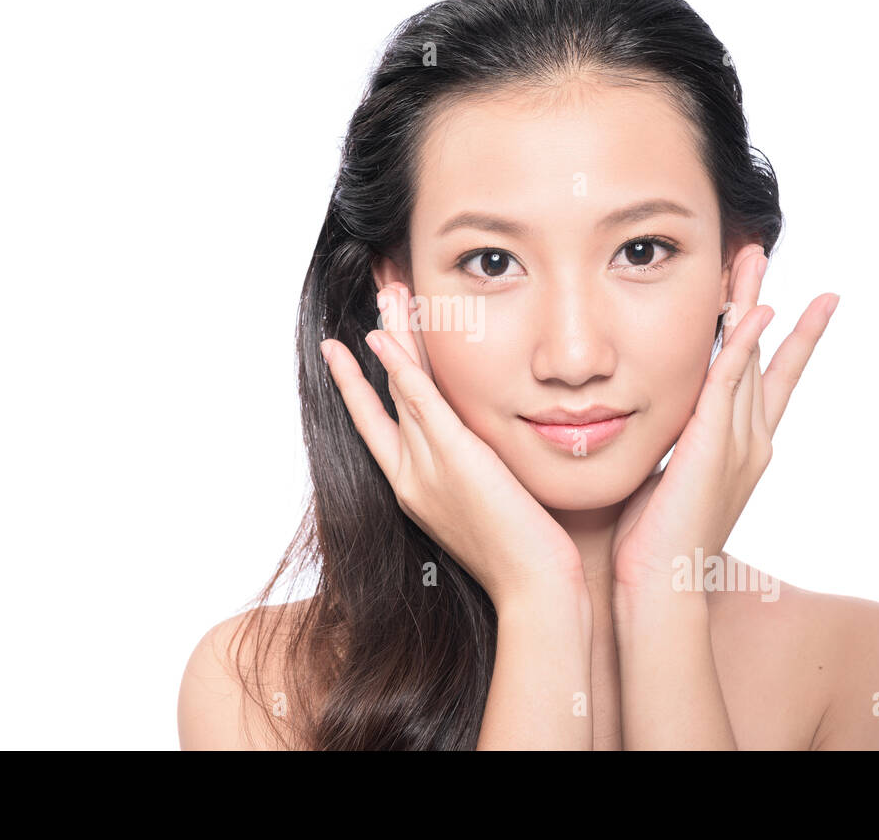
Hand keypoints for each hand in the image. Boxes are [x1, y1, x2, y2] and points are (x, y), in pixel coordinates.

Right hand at [321, 281, 585, 605]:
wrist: (533, 588)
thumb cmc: (522, 557)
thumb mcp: (487, 508)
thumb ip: (475, 472)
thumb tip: (483, 449)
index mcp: (415, 490)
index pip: (377, 424)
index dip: (358, 384)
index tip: (346, 350)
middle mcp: (409, 477)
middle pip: (384, 394)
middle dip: (376, 341)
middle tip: (375, 294)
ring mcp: (425, 468)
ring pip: (398, 388)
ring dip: (390, 335)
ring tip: (384, 290)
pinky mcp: (452, 458)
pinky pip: (417, 402)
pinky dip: (398, 368)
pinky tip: (383, 338)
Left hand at [611, 245, 838, 591]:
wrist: (657, 590)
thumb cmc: (648, 546)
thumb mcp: (660, 479)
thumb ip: (662, 445)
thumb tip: (634, 416)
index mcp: (735, 450)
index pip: (760, 380)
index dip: (773, 337)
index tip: (781, 297)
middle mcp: (748, 441)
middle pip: (759, 355)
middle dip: (761, 300)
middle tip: (761, 251)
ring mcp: (737, 444)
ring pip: (748, 358)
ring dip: (751, 304)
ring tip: (755, 258)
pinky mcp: (713, 448)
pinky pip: (731, 384)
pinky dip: (743, 346)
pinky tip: (751, 311)